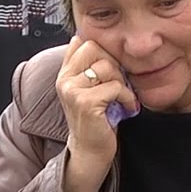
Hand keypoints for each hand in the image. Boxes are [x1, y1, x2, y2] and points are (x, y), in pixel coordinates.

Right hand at [57, 35, 137, 172]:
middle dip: (113, 63)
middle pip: (94, 47)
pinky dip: (126, 97)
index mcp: (65, 73)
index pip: (82, 40)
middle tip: (118, 83)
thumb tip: (100, 42)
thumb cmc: (96, 120)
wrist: (90, 151)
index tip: (111, 69)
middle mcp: (64, 79)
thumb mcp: (90, 89)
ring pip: (107, 66)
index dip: (102, 50)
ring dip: (122, 82)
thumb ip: (90, 67)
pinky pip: (114, 86)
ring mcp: (72, 90)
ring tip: (122, 97)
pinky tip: (126, 108)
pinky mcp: (85, 102)